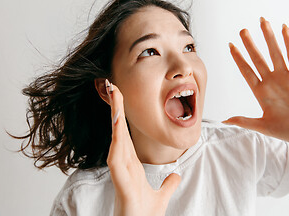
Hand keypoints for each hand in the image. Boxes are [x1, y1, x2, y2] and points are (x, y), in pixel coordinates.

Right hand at [105, 80, 180, 215]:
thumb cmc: (144, 213)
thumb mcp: (161, 194)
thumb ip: (168, 184)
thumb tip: (176, 175)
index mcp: (131, 163)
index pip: (125, 133)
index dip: (122, 115)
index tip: (120, 97)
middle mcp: (123, 161)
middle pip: (118, 128)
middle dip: (115, 107)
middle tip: (112, 85)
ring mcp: (119, 167)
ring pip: (116, 134)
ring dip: (114, 114)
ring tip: (113, 94)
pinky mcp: (118, 175)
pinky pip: (115, 151)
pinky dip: (116, 135)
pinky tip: (116, 120)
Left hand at [223, 17, 288, 144]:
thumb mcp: (264, 126)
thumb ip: (245, 121)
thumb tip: (225, 120)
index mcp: (261, 93)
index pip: (246, 71)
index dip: (238, 58)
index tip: (230, 45)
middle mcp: (272, 82)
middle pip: (257, 59)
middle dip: (250, 44)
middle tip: (242, 30)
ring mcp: (285, 78)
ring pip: (274, 53)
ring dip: (268, 38)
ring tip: (262, 22)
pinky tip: (284, 29)